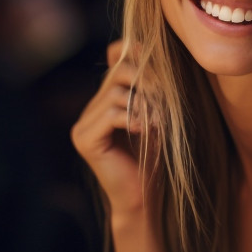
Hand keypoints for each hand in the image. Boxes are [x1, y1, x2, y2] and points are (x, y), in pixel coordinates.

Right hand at [70, 40, 158, 217]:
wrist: (147, 200)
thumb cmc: (158, 159)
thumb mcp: (160, 115)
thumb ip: (153, 87)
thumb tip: (155, 51)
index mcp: (106, 100)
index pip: (117, 57)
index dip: (140, 56)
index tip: (165, 72)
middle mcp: (91, 110)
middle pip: (119, 71)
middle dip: (149, 82)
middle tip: (168, 101)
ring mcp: (83, 125)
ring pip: (116, 92)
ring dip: (146, 104)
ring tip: (161, 123)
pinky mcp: (84, 140)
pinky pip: (111, 113)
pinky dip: (135, 119)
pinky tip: (148, 132)